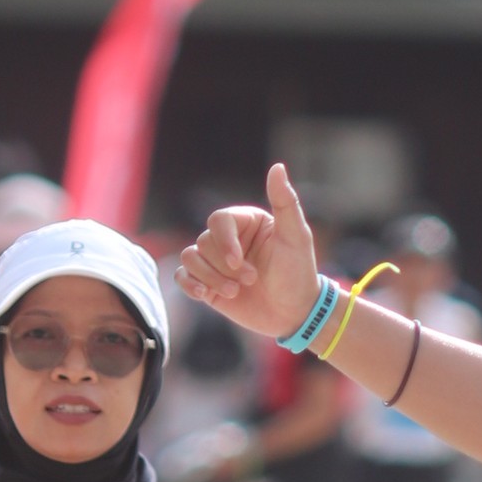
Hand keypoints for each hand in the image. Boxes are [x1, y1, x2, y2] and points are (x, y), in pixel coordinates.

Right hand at [177, 160, 322, 342]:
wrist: (295, 313)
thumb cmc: (299, 273)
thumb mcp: (296, 237)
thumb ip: (285, 201)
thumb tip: (278, 167)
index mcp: (246, 222)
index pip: (218, 220)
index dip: (223, 241)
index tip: (238, 262)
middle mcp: (228, 239)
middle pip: (204, 241)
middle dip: (224, 267)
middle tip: (252, 281)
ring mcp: (215, 261)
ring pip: (190, 258)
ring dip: (211, 278)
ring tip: (236, 292)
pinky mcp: (207, 282)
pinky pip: (181, 276)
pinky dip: (189, 285)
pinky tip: (206, 295)